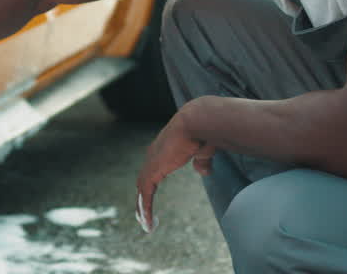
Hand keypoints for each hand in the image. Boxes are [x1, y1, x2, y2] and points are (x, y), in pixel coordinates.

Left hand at [135, 109, 215, 233]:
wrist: (199, 122)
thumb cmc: (204, 131)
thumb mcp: (204, 150)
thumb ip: (202, 161)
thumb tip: (202, 172)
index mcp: (164, 148)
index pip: (152, 170)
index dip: (150, 185)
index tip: (150, 197)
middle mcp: (153, 154)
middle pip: (143, 180)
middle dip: (142, 199)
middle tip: (143, 215)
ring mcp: (151, 161)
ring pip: (142, 189)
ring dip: (142, 207)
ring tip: (145, 224)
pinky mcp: (153, 169)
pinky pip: (145, 193)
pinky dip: (145, 208)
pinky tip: (147, 221)